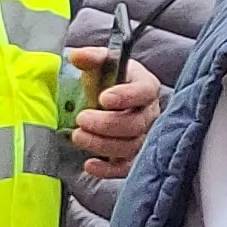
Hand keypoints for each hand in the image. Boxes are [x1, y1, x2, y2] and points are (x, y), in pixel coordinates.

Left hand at [65, 50, 157, 178]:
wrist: (102, 101)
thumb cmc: (106, 81)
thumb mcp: (99, 65)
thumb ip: (91, 57)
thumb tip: (76, 56)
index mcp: (145, 86)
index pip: (143, 92)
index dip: (125, 96)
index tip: (103, 98)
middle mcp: (149, 113)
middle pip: (136, 124)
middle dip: (106, 124)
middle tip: (81, 119)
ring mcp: (144, 136)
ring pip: (130, 147)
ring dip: (101, 144)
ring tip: (77, 136)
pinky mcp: (133, 157)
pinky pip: (127, 168)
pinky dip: (108, 170)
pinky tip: (89, 164)